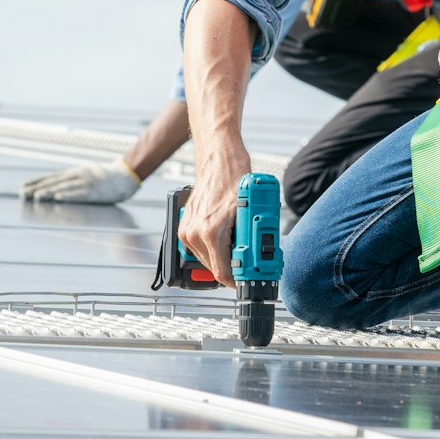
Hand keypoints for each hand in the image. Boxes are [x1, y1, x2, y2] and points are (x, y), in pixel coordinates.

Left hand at [20, 159, 140, 204]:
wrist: (125, 176)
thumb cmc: (104, 178)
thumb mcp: (85, 173)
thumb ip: (71, 179)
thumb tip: (54, 187)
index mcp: (74, 172)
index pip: (51, 176)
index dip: (36, 181)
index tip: (23, 185)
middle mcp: (77, 175)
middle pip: (55, 182)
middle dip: (38, 187)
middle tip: (23, 193)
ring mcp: (86, 182)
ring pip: (65, 187)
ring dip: (50, 192)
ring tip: (37, 196)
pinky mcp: (95, 191)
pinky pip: (79, 194)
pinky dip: (68, 196)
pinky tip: (58, 198)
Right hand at [178, 150, 249, 285]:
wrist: (218, 158)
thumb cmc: (233, 177)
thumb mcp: (248, 212)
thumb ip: (249, 239)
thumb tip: (255, 260)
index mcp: (210, 233)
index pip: (223, 273)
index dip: (238, 280)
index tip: (248, 279)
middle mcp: (194, 234)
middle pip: (214, 269)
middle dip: (232, 267)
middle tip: (248, 262)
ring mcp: (186, 230)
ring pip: (206, 259)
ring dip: (222, 257)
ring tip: (238, 246)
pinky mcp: (184, 226)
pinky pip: (199, 248)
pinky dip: (213, 247)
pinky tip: (225, 237)